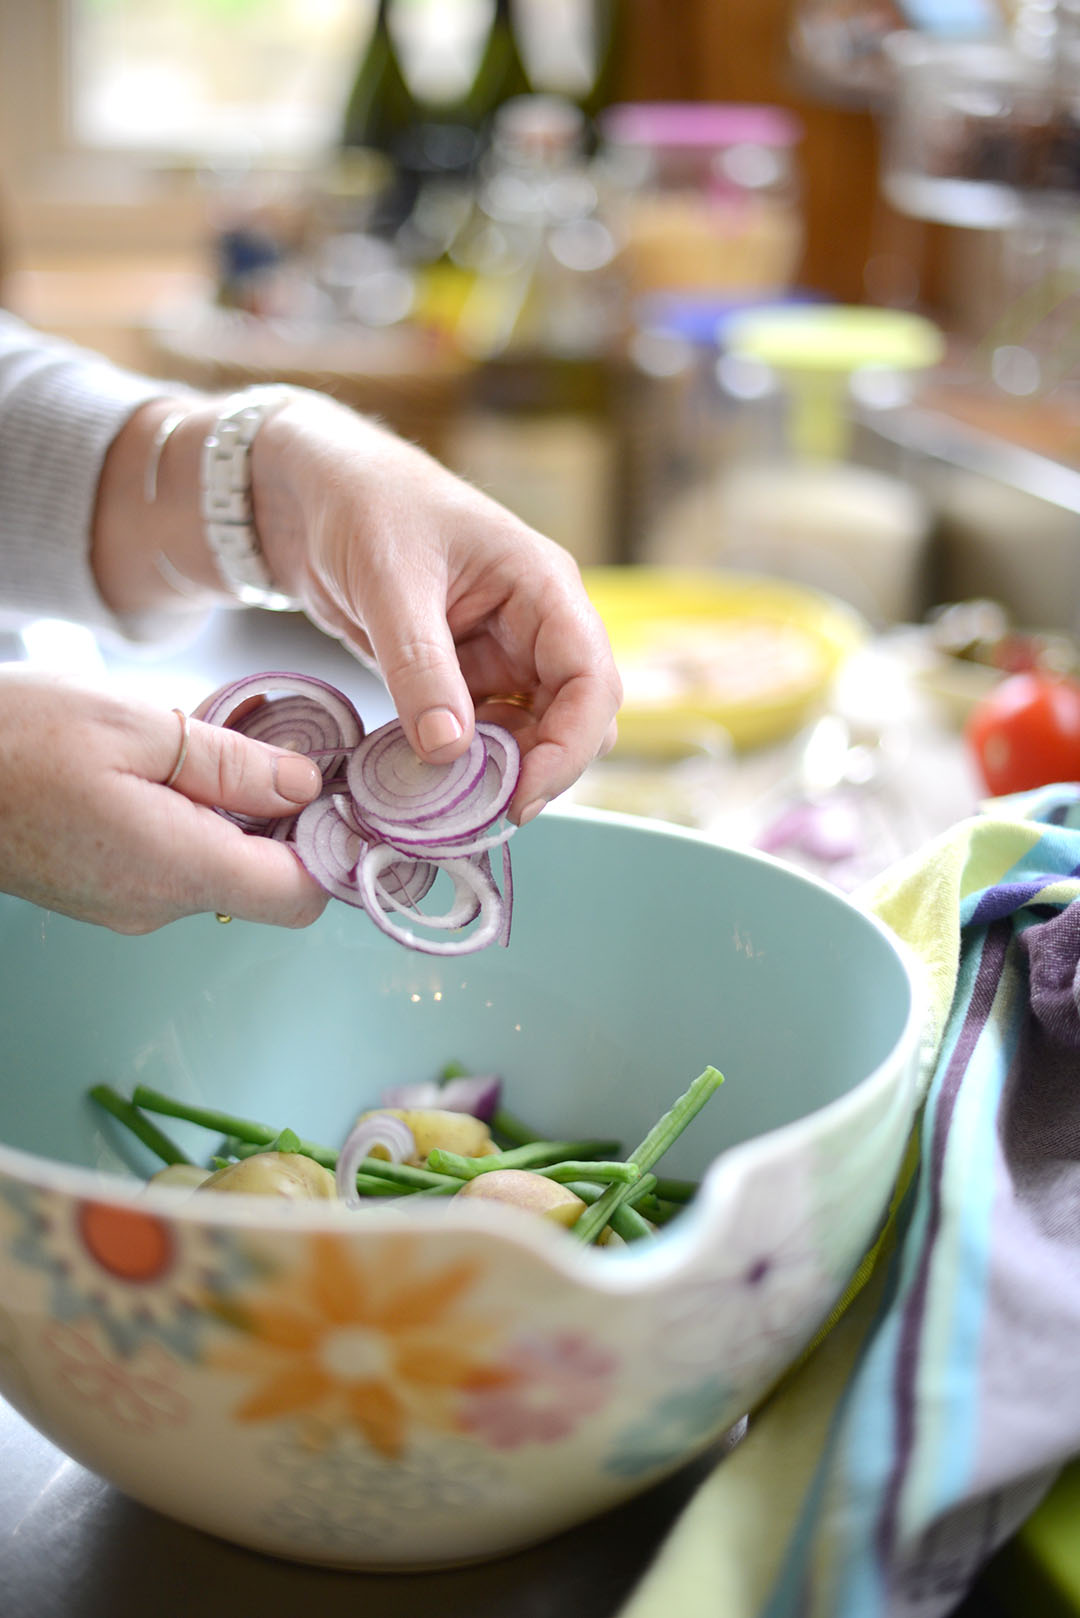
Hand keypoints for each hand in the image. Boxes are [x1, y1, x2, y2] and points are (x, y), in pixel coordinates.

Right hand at [0, 668, 325, 931]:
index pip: (302, 896)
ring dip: (227, 812)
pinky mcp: (100, 891)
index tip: (333, 791)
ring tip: (192, 747)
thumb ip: (232, 764)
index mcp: (178, 869)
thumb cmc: (14, 739)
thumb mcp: (138, 727)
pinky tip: (157, 769)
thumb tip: (306, 786)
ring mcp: (125, 904)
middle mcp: (156, 904)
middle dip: (278, 817)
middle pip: (265, 880)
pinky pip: (173, 862)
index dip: (330, 847)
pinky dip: (186, 820)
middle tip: (259, 744)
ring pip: (218, 867)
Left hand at [253, 396, 621, 823]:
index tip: (521, 796)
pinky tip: (427, 778)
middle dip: (541, 767)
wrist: (312, 493)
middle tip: (483, 810)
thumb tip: (450, 753)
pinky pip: (487, 735)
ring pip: (534, 734)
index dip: (568, 746)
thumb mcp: (388, 583)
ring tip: (447, 798)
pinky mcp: (468, 676)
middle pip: (576, 717)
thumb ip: (420, 668)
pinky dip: (466, 764)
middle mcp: (537, 624)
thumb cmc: (361, 505)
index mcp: (542, 586)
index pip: (590, 679)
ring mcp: (505, 653)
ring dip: (502, 771)